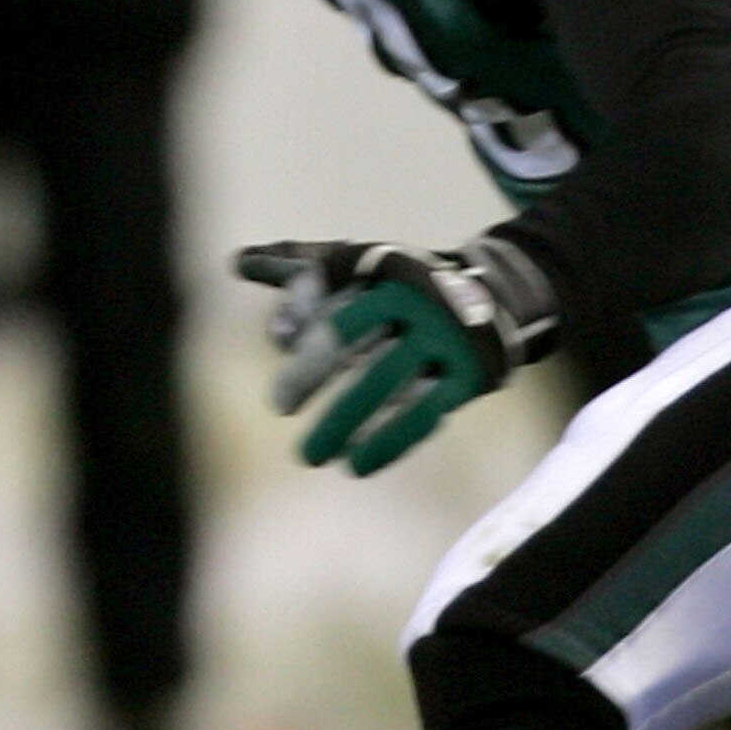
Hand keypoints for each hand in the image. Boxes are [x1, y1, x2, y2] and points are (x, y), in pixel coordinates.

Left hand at [238, 237, 560, 474]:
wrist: (491, 297)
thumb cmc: (396, 285)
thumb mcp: (353, 265)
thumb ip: (298, 275)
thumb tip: (239, 263)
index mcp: (384, 269)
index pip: (333, 288)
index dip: (303, 316)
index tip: (281, 340)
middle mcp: (416, 301)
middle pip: (355, 338)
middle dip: (311, 374)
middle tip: (279, 406)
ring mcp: (443, 338)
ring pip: (387, 382)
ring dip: (348, 422)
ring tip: (315, 456)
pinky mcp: (467, 375)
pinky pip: (424, 414)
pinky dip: (390, 442)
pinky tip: (358, 465)